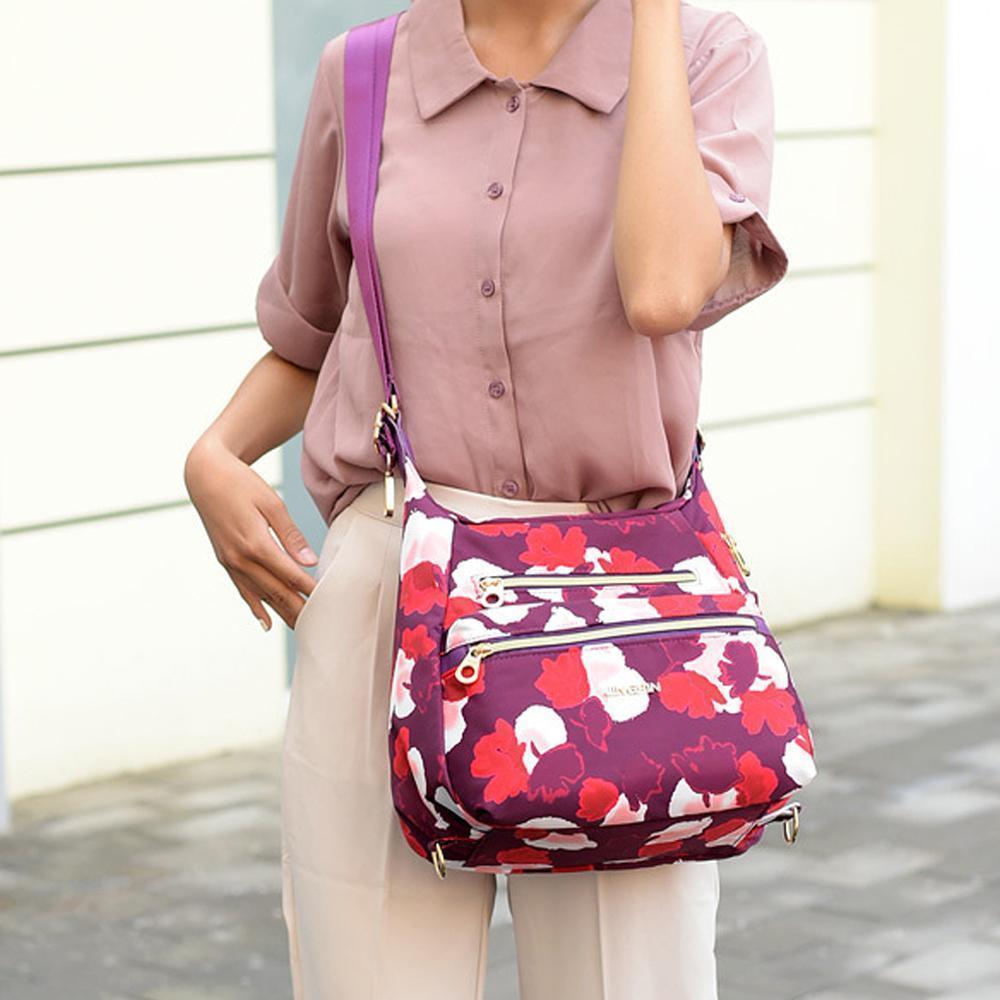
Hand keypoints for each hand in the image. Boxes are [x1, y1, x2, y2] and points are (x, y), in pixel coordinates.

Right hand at [184, 435, 318, 630]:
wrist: (205, 475)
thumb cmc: (241, 484)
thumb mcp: (272, 503)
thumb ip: (291, 535)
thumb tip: (309, 562)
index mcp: (256, 543)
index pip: (290, 574)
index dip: (309, 588)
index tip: (327, 600)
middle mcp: (240, 558)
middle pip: (276, 591)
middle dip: (298, 609)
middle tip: (319, 624)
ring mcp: (230, 562)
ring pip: (260, 595)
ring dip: (281, 613)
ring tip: (300, 628)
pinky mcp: (225, 561)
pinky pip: (242, 590)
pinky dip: (255, 607)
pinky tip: (266, 622)